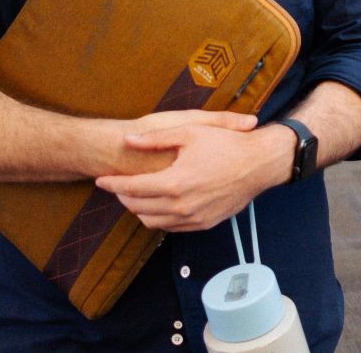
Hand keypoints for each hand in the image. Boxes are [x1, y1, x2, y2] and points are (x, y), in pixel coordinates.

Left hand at [96, 118, 289, 231]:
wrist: (260, 164)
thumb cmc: (227, 144)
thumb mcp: (190, 132)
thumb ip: (156, 139)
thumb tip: (128, 140)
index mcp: (175, 182)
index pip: (131, 188)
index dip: (112, 184)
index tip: (100, 180)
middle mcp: (181, 205)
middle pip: (137, 208)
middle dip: (123, 197)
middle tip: (118, 186)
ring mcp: (193, 218)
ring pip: (152, 222)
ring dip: (139, 210)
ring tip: (137, 195)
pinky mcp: (204, 224)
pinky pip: (171, 228)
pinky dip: (158, 218)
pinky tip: (159, 204)